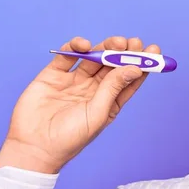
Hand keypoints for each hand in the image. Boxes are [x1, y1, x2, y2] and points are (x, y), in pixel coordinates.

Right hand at [0, 36, 158, 173]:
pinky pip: (68, 56)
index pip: (129, 79)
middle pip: (113, 65)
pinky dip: (76, 46)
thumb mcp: (97, 113)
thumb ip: (113, 88)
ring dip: (105, 47)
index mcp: (109, 101)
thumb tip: (134, 68)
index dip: (142, 64)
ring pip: (94, 58)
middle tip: (133, 42)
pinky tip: (85, 45)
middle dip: (124, 52)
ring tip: (115, 42)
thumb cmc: (70, 138)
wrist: (34, 147)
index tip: (153, 50)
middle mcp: (94, 89)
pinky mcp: (53, 75)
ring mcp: (74, 81)